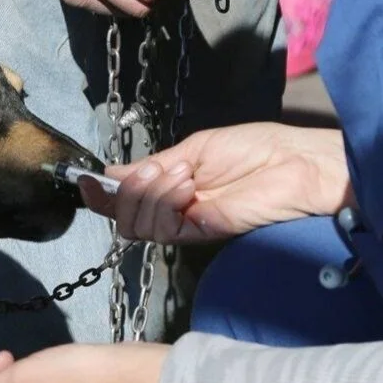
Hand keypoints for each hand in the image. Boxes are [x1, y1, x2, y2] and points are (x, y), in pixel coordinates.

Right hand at [79, 122, 354, 242]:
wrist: (298, 164)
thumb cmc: (258, 148)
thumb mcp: (196, 148)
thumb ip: (154, 166)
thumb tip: (109, 174)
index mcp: (172, 185)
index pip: (125, 198)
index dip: (100, 194)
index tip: (84, 180)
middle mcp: (175, 208)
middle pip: (123, 215)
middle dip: (129, 190)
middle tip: (161, 169)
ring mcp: (187, 224)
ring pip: (137, 224)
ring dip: (149, 193)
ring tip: (183, 174)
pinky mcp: (201, 234)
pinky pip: (162, 229)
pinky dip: (165, 202)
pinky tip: (188, 185)